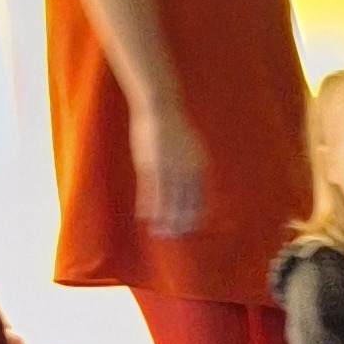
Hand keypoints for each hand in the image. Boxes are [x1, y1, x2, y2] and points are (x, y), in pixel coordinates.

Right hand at [130, 100, 208, 236]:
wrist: (160, 108)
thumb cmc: (174, 128)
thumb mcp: (191, 148)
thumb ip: (193, 167)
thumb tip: (195, 183)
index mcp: (198, 167)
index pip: (199, 199)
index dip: (194, 216)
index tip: (190, 229)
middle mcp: (185, 171)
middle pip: (183, 204)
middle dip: (178, 223)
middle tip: (173, 235)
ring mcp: (167, 169)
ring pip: (166, 201)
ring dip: (162, 219)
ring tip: (158, 231)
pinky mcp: (149, 165)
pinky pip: (149, 191)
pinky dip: (147, 206)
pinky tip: (144, 216)